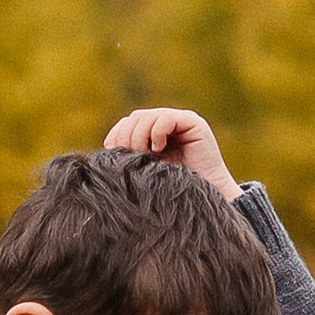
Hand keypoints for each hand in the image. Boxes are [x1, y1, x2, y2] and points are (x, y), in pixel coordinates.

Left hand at [101, 107, 238, 195]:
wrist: (206, 198)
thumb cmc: (174, 189)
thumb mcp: (146, 170)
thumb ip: (132, 156)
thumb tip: (107, 146)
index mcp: (153, 134)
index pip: (127, 123)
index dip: (116, 135)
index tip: (112, 152)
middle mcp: (167, 124)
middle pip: (135, 118)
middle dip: (126, 136)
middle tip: (130, 156)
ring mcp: (180, 121)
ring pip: (146, 116)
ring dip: (139, 135)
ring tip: (145, 154)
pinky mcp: (193, 123)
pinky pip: (166, 118)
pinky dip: (156, 132)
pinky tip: (158, 149)